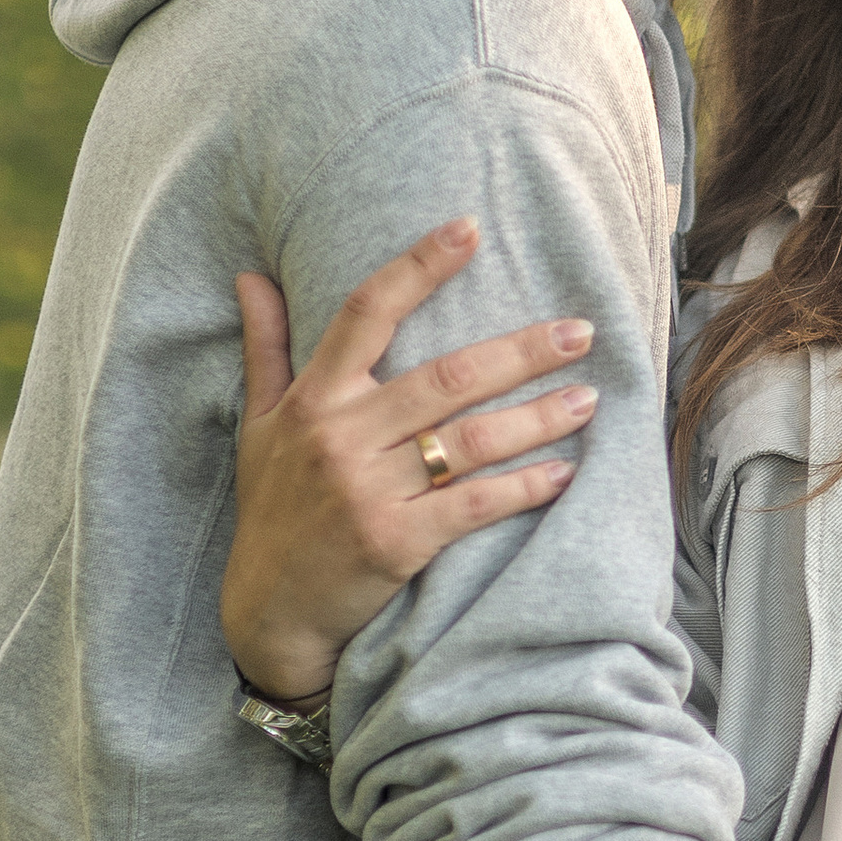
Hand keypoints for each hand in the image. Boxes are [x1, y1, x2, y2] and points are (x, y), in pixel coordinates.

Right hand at [221, 219, 598, 702]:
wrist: (268, 612)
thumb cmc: (272, 511)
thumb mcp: (257, 427)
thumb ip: (266, 348)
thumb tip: (252, 276)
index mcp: (314, 399)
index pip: (368, 312)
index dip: (419, 266)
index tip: (470, 228)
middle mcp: (340, 437)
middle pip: (446, 377)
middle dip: (522, 350)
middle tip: (582, 329)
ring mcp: (368, 491)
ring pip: (469, 440)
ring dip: (538, 417)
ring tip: (589, 397)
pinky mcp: (395, 543)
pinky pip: (473, 505)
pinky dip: (523, 488)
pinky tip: (564, 474)